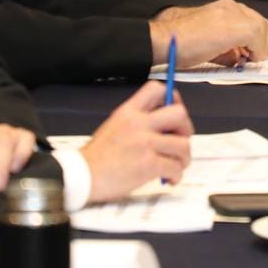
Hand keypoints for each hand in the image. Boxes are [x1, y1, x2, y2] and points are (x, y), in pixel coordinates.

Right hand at [81, 81, 194, 200]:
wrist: (82, 177)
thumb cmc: (97, 156)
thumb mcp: (114, 125)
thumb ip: (137, 121)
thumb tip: (165, 126)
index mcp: (128, 111)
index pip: (156, 89)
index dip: (172, 97)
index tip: (174, 109)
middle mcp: (138, 123)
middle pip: (179, 114)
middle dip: (186, 128)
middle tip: (180, 140)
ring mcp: (145, 143)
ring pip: (183, 144)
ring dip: (184, 157)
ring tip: (177, 165)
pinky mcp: (148, 164)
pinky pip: (175, 166)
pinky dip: (177, 174)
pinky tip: (170, 178)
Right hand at [150, 0, 267, 66]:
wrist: (165, 39)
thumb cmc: (178, 41)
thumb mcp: (208, 42)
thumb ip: (226, 48)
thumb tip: (238, 57)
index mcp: (225, 8)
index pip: (253, 21)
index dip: (255, 40)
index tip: (248, 54)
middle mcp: (232, 8)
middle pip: (263, 24)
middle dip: (261, 44)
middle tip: (250, 58)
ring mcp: (235, 15)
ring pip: (264, 29)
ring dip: (260, 47)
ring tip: (246, 59)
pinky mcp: (237, 27)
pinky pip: (259, 39)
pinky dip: (258, 51)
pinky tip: (245, 59)